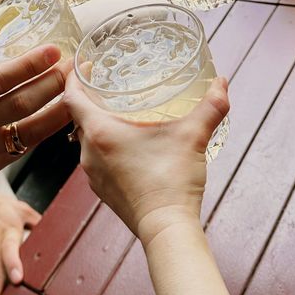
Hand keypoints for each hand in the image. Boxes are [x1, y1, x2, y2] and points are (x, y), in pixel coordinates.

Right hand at [0, 43, 71, 192]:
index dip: (26, 66)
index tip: (52, 50)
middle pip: (19, 104)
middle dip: (52, 82)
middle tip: (73, 62)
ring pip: (31, 128)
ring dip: (59, 104)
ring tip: (78, 83)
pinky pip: (30, 143)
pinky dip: (51, 125)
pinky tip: (67, 108)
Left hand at [63, 73, 229, 244]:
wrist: (167, 229)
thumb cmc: (172, 181)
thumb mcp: (193, 136)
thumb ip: (211, 106)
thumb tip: (223, 82)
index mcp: (100, 132)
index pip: (71, 97)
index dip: (74, 77)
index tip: (83, 65)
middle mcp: (88, 152)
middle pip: (77, 117)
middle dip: (88, 99)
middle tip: (105, 84)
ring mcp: (92, 173)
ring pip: (85, 139)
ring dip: (96, 124)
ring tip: (117, 112)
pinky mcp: (102, 189)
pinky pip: (95, 159)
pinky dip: (104, 146)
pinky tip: (126, 144)